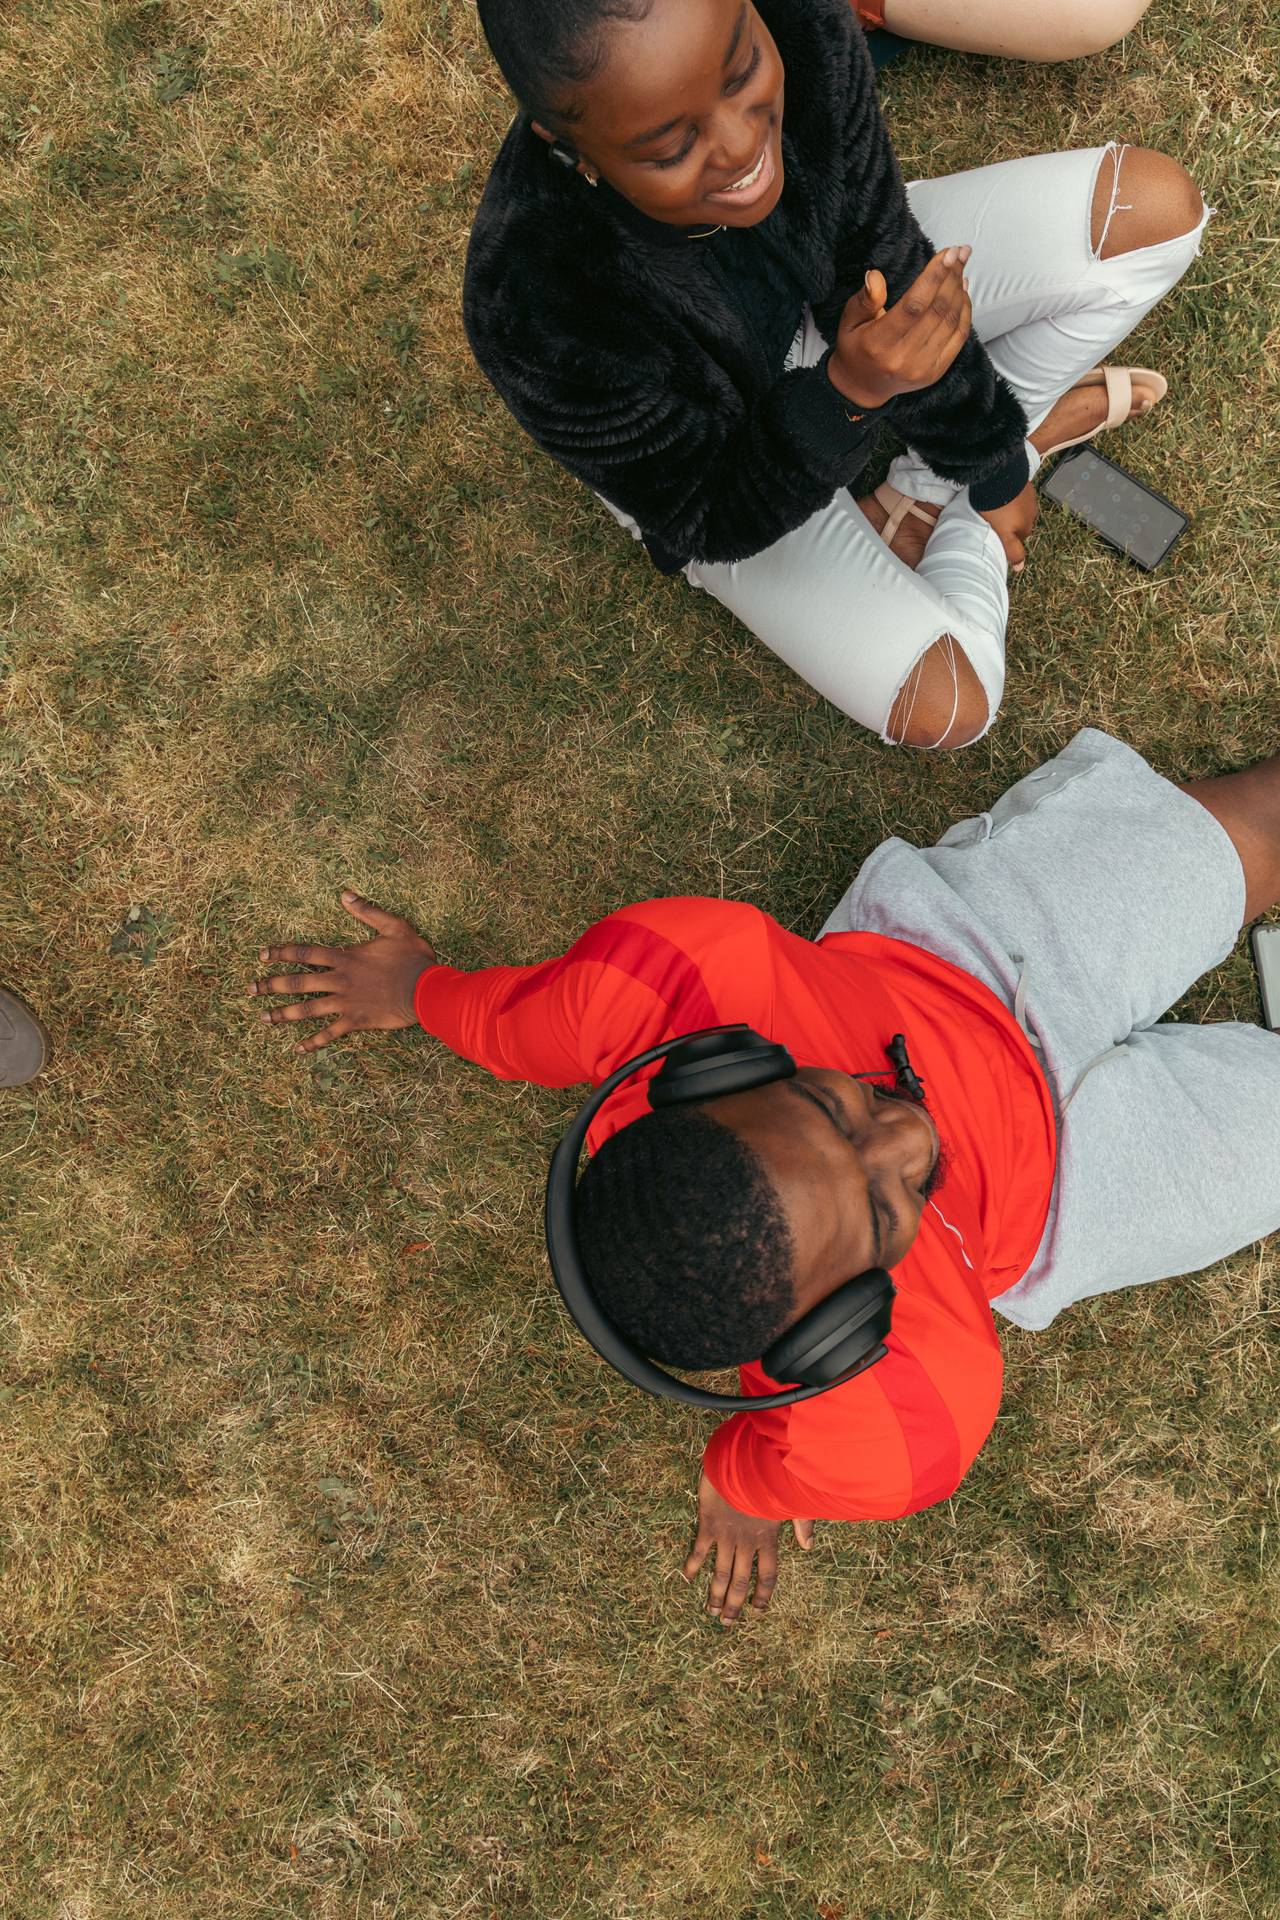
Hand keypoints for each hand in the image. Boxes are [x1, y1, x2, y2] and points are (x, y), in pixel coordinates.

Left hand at [249, 890, 436, 1052]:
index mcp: (345, 957)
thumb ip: (368, 911)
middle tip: (250, 989)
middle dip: (271, 985)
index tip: (262, 955)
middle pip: (297, 982)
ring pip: (306, 1009)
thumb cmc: (412, 958)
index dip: (281, 952)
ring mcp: (345, 1002)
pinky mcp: (355, 1021)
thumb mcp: (394, 926)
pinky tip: (298, 1049)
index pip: (305, 952)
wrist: (426, 990)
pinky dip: (313, 1042)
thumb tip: (345, 894)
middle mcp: (339, 980)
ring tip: (263, 1018)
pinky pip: (329, 1034)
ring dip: (282, 1014)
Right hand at [682, 1471, 813, 1625]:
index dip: (763, 1595)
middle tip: (727, 1622)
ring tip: (711, 1610)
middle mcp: (747, 1542)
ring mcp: (727, 1535)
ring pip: (721, 1572)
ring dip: (716, 1593)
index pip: (768, 1575)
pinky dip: (693, 1565)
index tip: (757, 1611)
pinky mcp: (709, 1524)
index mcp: (768, 1538)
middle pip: (742, 1582)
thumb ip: (803, 1523)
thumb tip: (809, 1547)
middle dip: (735, 1604)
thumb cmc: (770, 1477)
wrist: (743, 1461)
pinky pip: (700, 1550)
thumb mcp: (791, 1500)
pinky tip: (688, 1577)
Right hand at [828, 246, 972, 411]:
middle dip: (952, 276)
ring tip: (960, 268)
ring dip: (959, 290)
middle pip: (936, 310)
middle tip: (960, 252)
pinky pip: (958, 337)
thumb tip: (876, 276)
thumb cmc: (856, 348)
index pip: (913, 305)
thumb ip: (865, 299)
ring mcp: (922, 368)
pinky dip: (964, 311)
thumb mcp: (849, 321)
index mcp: (879, 343)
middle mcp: (903, 358)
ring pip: (950, 321)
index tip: (948, 253)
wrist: (862, 387)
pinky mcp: (935, 372)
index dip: (934, 277)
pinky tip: (962, 292)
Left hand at [978, 480, 1038, 569]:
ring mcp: (1029, 497)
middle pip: (1019, 524)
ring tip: (993, 508)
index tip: (994, 536)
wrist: (999, 475)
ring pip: (1017, 509)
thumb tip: (1020, 568)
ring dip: (1008, 510)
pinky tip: (998, 495)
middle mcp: (1032, 512)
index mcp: (1027, 526)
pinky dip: (1008, 497)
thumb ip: (1013, 551)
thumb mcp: (1003, 535)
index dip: (1005, 539)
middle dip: (1008, 524)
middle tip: (992, 522)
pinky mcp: (1023, 483)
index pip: (1018, 540)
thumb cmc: (998, 508)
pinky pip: (1015, 495)